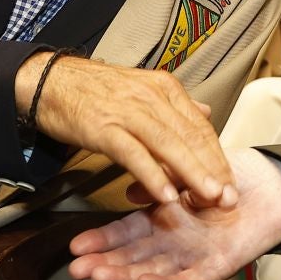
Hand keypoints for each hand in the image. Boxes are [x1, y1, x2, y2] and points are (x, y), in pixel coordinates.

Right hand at [22, 54, 232, 207]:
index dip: (218, 157)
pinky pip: (134, 155)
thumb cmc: (95, 91)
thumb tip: (206, 114)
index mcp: (165, 89)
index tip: (231, 183)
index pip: (201, 126)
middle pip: (191, 137)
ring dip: (192, 174)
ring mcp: (128, 112)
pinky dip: (152, 176)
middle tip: (229, 197)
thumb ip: (175, 106)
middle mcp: (151, 98)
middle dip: (213, 170)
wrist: (49, 82)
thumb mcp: (141, 90)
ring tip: (208, 198)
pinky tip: (166, 194)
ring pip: (169, 145)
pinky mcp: (104, 128)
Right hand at [66, 147, 280, 279]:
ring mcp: (193, 258)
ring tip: (98, 276)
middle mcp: (173, 243)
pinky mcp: (216, 269)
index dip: (101, 240)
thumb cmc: (233, 177)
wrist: (275, 185)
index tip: (75, 245)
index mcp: (164, 220)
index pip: (125, 234)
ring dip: (125, 276)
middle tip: (75, 270)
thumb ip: (160, 183)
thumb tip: (130, 193)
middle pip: (132, 258)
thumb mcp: (189, 175)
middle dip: (103, 264)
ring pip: (152, 272)